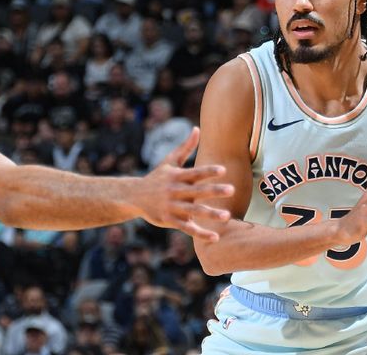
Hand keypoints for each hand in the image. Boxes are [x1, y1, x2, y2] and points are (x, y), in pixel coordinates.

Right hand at [132, 127, 233, 241]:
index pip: (195, 173)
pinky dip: (201, 233)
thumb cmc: (157, 177)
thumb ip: (186, 147)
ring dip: (210, 214)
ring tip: (227, 217)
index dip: (208, 171)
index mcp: (177, 176)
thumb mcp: (169, 161)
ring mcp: (173, 207)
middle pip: (197, 192)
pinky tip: (215, 237)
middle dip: (214, 191)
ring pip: (194, 212)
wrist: (134, 197)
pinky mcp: (170, 221)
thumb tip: (197, 129)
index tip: (223, 170)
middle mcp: (175, 192)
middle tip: (232, 190)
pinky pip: (187, 228)